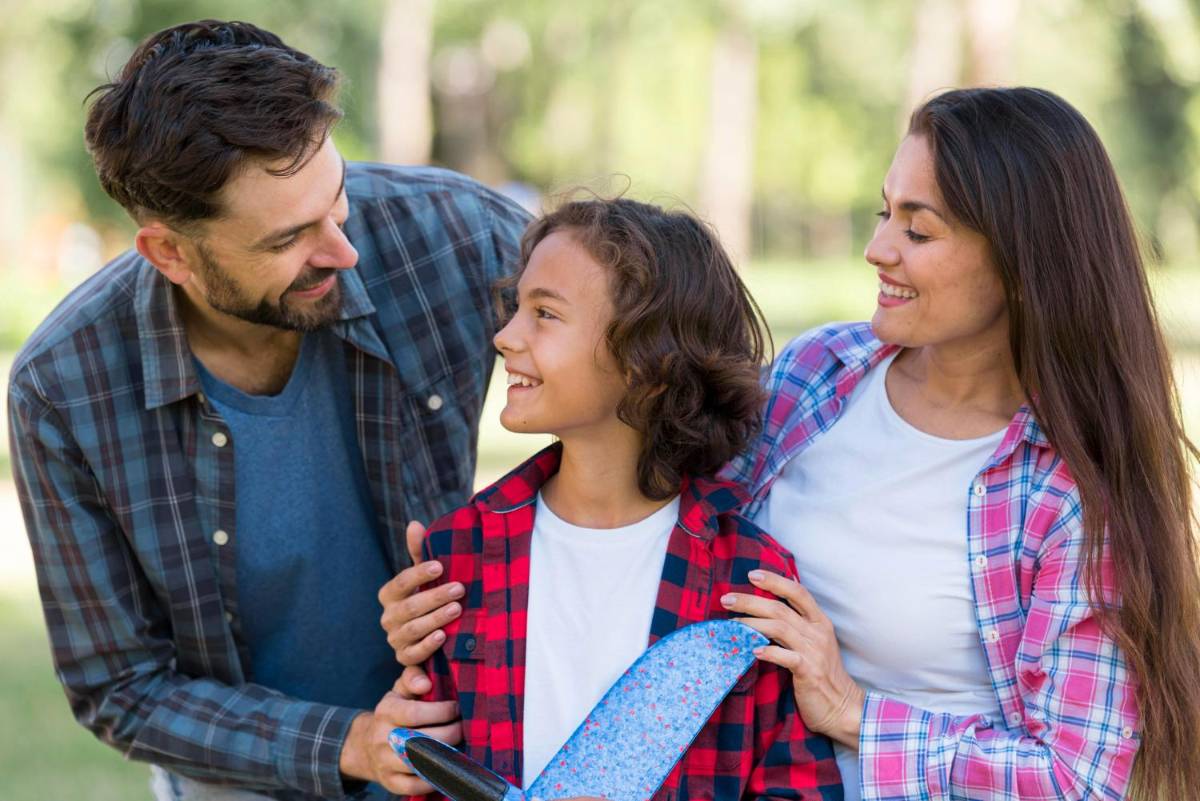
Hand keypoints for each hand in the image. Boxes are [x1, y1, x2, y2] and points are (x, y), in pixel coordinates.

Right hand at [339, 678, 462, 793]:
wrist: (367, 744)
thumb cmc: (395, 711)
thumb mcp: (400, 689)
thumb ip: (413, 677)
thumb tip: (426, 682)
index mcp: (386, 711)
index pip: (414, 713)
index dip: (441, 711)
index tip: (456, 708)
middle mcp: (382, 738)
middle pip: (420, 740)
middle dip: (449, 734)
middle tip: (463, 728)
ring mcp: (384, 762)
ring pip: (418, 764)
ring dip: (445, 756)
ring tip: (460, 746)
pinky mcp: (390, 782)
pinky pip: (414, 786)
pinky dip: (434, 779)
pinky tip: (447, 767)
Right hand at [378, 520, 465, 665]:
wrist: (424, 635)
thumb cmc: (425, 597)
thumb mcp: (423, 576)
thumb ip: (419, 552)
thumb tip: (414, 524)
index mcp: (389, 595)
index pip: (400, 582)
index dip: (419, 574)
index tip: (440, 566)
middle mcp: (388, 617)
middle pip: (409, 607)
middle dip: (435, 596)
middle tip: (459, 588)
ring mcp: (395, 639)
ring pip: (413, 629)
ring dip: (435, 618)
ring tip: (457, 608)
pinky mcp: (405, 657)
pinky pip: (414, 654)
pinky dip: (428, 646)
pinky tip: (443, 636)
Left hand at [720, 569, 864, 748]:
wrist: (843, 708)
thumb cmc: (822, 674)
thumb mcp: (815, 642)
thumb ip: (799, 621)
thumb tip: (776, 598)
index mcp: (820, 622)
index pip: (798, 592)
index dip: (775, 581)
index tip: (751, 574)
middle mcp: (818, 633)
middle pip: (780, 608)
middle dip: (750, 601)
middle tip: (726, 599)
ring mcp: (814, 652)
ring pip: (779, 628)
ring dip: (751, 623)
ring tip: (731, 624)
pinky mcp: (809, 672)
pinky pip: (786, 657)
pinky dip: (768, 651)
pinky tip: (751, 650)